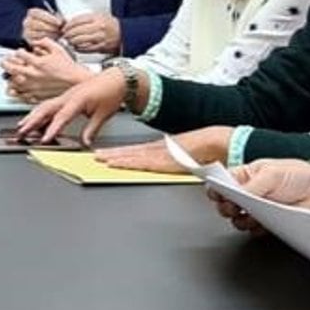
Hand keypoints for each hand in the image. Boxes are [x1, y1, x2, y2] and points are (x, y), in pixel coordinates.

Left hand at [0, 40, 94, 103]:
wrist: (77, 83)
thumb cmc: (69, 68)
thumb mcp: (58, 49)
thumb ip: (45, 42)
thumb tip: (36, 41)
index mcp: (38, 63)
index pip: (20, 54)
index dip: (18, 51)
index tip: (20, 52)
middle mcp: (33, 75)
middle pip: (11, 68)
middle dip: (5, 63)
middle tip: (5, 62)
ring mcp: (33, 87)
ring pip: (12, 83)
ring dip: (8, 78)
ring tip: (8, 76)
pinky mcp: (36, 96)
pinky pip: (20, 95)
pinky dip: (15, 92)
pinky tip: (14, 89)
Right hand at [14, 66, 127, 144]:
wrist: (117, 77)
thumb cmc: (111, 92)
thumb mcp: (104, 114)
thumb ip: (92, 130)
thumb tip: (85, 143)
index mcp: (78, 99)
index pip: (62, 117)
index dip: (52, 129)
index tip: (44, 139)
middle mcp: (68, 96)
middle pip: (46, 109)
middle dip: (33, 121)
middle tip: (22, 132)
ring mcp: (66, 95)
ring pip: (45, 105)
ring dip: (33, 116)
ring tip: (23, 126)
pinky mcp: (66, 96)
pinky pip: (50, 104)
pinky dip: (41, 112)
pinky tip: (35, 119)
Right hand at [21, 8, 63, 43]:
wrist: (45, 34)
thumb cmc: (51, 24)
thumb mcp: (54, 19)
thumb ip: (58, 19)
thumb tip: (64, 22)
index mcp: (32, 13)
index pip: (39, 13)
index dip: (50, 18)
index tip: (59, 23)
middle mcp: (26, 21)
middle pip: (38, 24)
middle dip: (51, 27)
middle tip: (60, 30)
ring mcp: (26, 31)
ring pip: (39, 33)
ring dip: (50, 34)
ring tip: (58, 35)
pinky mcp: (28, 40)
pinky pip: (38, 41)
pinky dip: (47, 41)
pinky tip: (54, 39)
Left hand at [62, 12, 121, 54]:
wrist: (122, 33)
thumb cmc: (109, 24)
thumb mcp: (98, 16)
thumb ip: (85, 18)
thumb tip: (69, 22)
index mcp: (96, 18)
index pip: (77, 21)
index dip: (68, 25)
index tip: (64, 28)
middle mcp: (98, 27)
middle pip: (77, 31)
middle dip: (68, 34)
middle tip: (64, 36)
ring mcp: (99, 38)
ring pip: (80, 41)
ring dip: (71, 42)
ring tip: (68, 41)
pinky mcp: (101, 47)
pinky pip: (86, 49)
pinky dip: (78, 48)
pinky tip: (75, 47)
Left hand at [94, 126, 230, 173]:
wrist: (214, 143)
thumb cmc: (204, 152)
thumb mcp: (185, 159)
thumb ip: (174, 162)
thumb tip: (170, 166)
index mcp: (161, 149)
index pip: (136, 151)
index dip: (121, 153)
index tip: (108, 154)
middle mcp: (157, 150)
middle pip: (130, 152)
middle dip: (112, 154)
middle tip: (94, 155)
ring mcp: (158, 155)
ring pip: (131, 156)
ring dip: (114, 157)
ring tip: (99, 158)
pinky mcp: (161, 161)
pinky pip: (139, 163)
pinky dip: (125, 163)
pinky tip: (114, 163)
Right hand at [210, 159, 309, 232]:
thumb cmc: (296, 174)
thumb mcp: (272, 173)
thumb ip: (253, 185)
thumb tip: (237, 194)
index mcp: (244, 177)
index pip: (220, 183)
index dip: (216, 191)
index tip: (220, 196)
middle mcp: (247, 194)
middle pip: (225, 205)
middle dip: (228, 208)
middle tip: (237, 207)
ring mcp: (255, 210)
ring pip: (237, 220)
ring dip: (241, 221)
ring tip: (252, 216)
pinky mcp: (265, 223)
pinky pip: (253, 231)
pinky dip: (255, 230)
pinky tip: (263, 224)